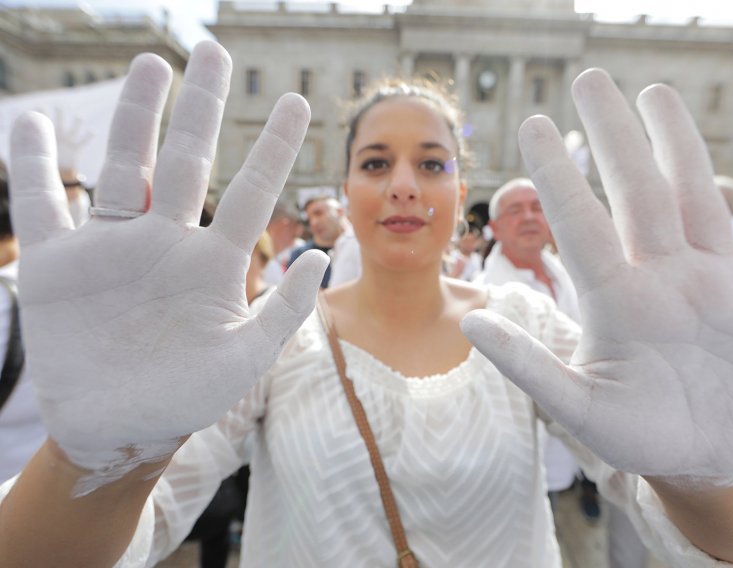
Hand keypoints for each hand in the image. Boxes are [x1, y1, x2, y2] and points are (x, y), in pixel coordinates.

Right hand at [9, 42, 326, 494]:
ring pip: (125, 165)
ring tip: (152, 66)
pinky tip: (34, 122)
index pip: (250, 191)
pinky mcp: (59, 264)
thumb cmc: (186, 397)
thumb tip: (316, 260)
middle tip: (214, 51)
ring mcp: (112, 247)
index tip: (297, 101)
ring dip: (136, 115)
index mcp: (214, 263)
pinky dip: (34, 165)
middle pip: (187, 159)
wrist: (119, 428)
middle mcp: (166, 242)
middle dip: (202, 107)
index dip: (274, 147)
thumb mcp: (244, 360)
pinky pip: (42, 204)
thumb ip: (283, 313)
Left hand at [462, 69, 732, 481]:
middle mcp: (667, 280)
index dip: (559, 177)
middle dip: (616, 137)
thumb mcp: (579, 407)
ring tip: (655, 94)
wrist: (702, 459)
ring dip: (680, 146)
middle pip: (639, 193)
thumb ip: (529, 367)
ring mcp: (723, 286)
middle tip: (588, 80)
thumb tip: (470, 325)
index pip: (583, 225)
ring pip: (700, 199)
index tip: (530, 125)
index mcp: (619, 303)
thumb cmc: (635, 433)